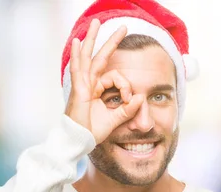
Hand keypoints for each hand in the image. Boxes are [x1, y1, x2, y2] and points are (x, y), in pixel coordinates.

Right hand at [65, 19, 143, 143]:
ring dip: (92, 39)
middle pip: (101, 57)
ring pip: (89, 57)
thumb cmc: (93, 131)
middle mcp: (90, 83)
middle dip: (111, 41)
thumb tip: (142, 97)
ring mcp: (82, 85)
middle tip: (123, 26)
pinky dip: (78, 55)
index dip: (126, 86)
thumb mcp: (117, 119)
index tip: (129, 100)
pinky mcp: (78, 90)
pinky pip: (78, 69)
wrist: (79, 140)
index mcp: (98, 89)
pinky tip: (79, 42)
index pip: (116, 77)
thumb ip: (129, 109)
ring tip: (96, 23)